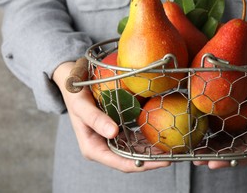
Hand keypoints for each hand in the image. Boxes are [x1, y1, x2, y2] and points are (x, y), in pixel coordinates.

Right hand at [53, 61, 170, 172]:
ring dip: (152, 151)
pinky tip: (160, 134)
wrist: (72, 81)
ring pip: (134, 151)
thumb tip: (113, 133)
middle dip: (152, 160)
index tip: (163, 161)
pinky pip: (134, 139)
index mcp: (93, 148)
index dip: (144, 165)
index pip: (122, 163)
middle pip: (131, 160)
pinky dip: (147, 139)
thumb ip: (95, 119)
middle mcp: (103, 147)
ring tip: (172, 147)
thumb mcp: (81, 105)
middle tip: (174, 155)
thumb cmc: (75, 94)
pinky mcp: (116, 132)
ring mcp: (110, 140)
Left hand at [193, 72, 246, 168]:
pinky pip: (224, 131)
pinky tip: (197, 133)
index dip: (232, 160)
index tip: (215, 163)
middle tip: (196, 159)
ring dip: (209, 148)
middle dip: (215, 157)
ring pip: (227, 145)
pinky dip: (211, 133)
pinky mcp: (239, 124)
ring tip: (192, 150)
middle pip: (234, 154)